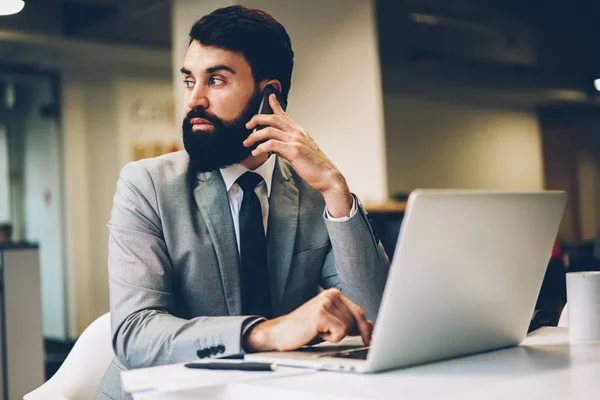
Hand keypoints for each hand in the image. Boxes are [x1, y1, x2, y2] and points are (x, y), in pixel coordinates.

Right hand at [243, 288, 373, 351]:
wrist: (280, 333)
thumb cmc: (305, 329)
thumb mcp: (330, 324)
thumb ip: (349, 321)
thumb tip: (370, 326)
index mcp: (334, 294)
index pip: (359, 311)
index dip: (366, 328)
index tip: (370, 340)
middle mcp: (331, 294)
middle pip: (356, 320)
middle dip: (346, 332)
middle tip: (325, 332)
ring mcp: (326, 302)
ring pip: (348, 327)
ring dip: (335, 335)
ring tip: (319, 331)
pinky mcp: (321, 313)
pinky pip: (341, 332)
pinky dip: (331, 338)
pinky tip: (317, 332)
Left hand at [244, 94, 352, 216]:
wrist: (327, 176)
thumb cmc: (315, 167)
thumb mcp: (299, 154)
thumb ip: (285, 147)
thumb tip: (272, 147)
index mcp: (299, 133)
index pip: (285, 115)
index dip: (276, 105)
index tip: (269, 97)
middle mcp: (297, 133)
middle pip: (273, 118)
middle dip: (257, 119)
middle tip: (248, 125)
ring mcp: (296, 140)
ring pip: (269, 130)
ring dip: (254, 136)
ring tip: (247, 142)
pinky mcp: (293, 150)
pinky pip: (272, 144)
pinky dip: (261, 148)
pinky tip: (256, 152)